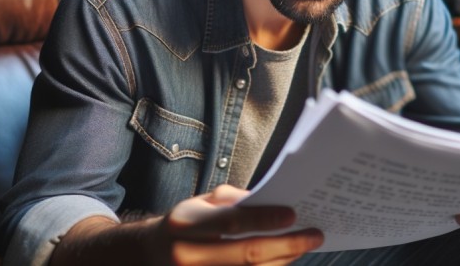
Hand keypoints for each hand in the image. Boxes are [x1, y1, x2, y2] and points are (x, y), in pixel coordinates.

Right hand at [52, 185, 322, 265]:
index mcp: (184, 224)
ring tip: (303, 247)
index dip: (266, 219)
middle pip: (246, 255)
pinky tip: (284, 262)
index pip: (233, 222)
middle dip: (286, 245)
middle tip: (313, 234)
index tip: (295, 214)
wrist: (146, 256)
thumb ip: (232, 201)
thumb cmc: (185, 224)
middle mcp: (186, 255)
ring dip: (282, 262)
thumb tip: (268, 202)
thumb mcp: (200, 204)